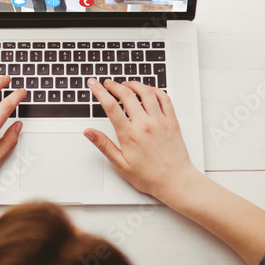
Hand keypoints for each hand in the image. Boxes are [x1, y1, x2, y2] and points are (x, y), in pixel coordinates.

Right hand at [83, 79, 200, 199]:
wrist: (175, 181)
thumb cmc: (149, 176)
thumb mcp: (120, 164)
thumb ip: (104, 145)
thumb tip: (89, 133)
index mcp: (130, 135)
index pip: (110, 106)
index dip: (99, 91)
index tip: (93, 84)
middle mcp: (145, 124)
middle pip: (126, 94)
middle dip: (114, 85)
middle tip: (107, 84)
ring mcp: (160, 121)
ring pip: (146, 92)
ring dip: (133, 84)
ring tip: (125, 84)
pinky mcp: (172, 121)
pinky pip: (164, 98)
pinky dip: (154, 90)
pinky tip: (148, 90)